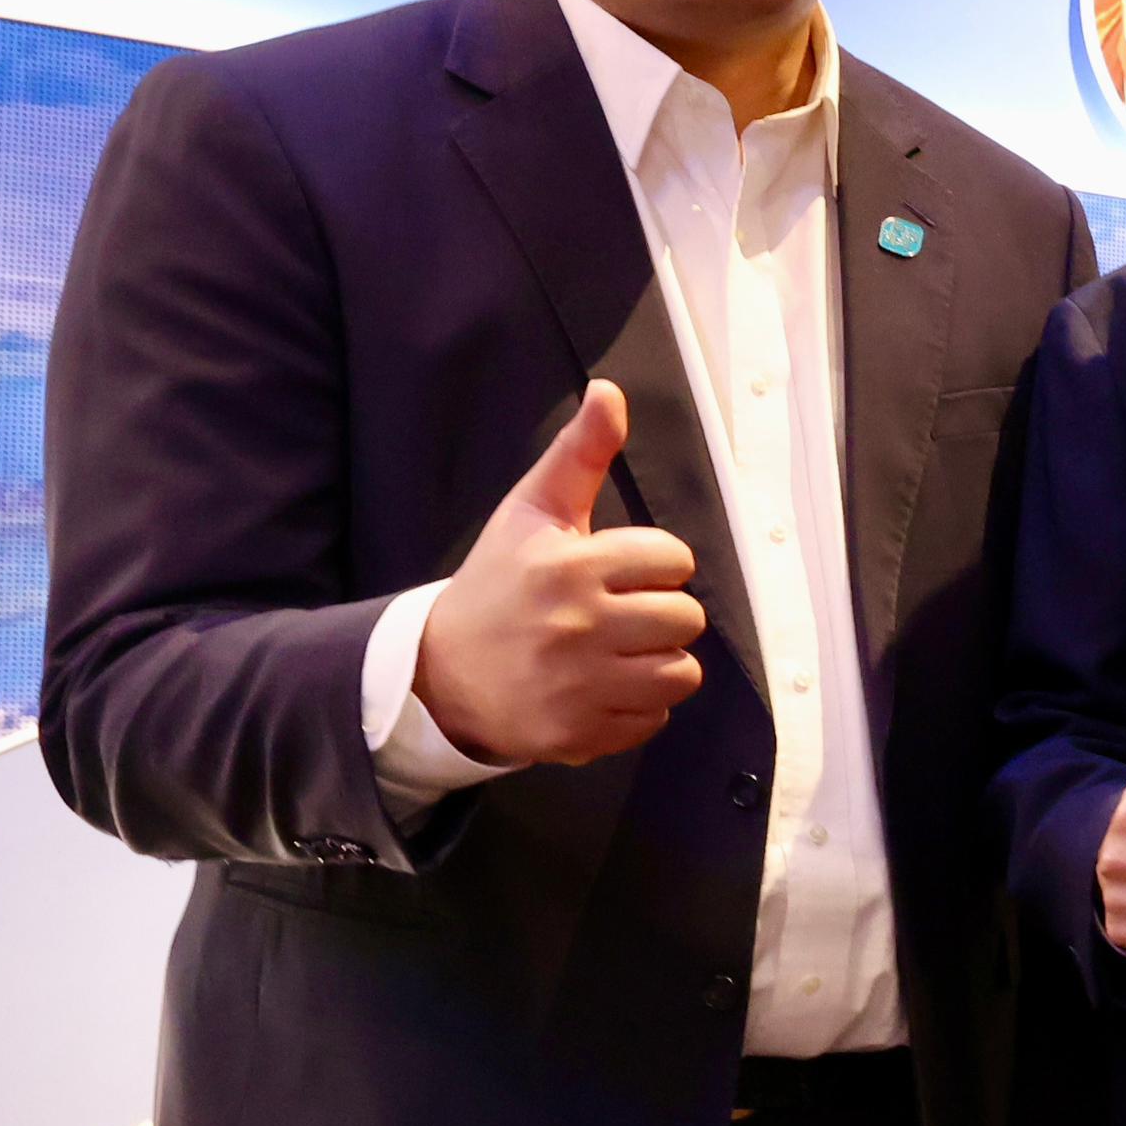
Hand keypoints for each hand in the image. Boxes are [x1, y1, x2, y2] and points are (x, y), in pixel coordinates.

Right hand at [411, 379, 705, 765]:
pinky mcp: (580, 735)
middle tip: (619, 615)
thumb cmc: (497, 584)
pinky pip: (655, 721)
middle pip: (686, 618)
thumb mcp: (530, 513)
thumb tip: (611, 391)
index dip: (654, 564)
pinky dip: (636, 709)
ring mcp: (580, 686)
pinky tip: (599, 690)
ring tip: (616, 653)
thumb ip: (578, 453)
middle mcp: (578, 627)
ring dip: (658, 664)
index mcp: (570, 566)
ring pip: (681, 674)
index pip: (673, 559)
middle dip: (661, 614)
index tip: (618, 571)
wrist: (438, 673)